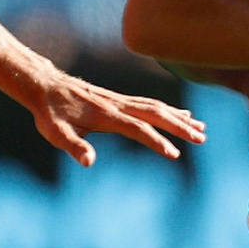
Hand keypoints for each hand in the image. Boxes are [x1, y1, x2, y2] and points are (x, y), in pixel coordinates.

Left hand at [30, 72, 206, 165]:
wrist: (46, 85)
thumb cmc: (49, 112)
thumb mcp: (55, 133)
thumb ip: (74, 146)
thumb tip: (89, 162)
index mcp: (106, 115)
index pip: (138, 129)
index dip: (156, 142)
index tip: (174, 154)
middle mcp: (117, 104)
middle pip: (156, 113)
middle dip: (180, 126)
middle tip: (202, 137)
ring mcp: (120, 100)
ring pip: (156, 106)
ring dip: (179, 117)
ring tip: (201, 128)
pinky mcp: (119, 99)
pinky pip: (149, 103)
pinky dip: (168, 109)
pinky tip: (180, 114)